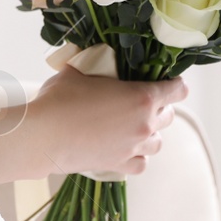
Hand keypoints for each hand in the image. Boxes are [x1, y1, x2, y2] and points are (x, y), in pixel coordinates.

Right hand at [30, 66, 186, 178]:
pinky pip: (141, 163)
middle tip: (140, 101)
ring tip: (134, 126)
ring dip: (150, 132)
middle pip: (169, 116)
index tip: (168, 81)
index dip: (175, 84)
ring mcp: (133, 147)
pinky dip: (137, 155)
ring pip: (158, 142)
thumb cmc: (59, 99)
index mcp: (141, 97)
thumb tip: (95, 56)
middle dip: (159, 107)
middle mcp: (144, 124)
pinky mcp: (119, 165)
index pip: (177, 90)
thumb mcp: (78, 71)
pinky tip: (126, 148)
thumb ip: (94, 63)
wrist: (43, 136)